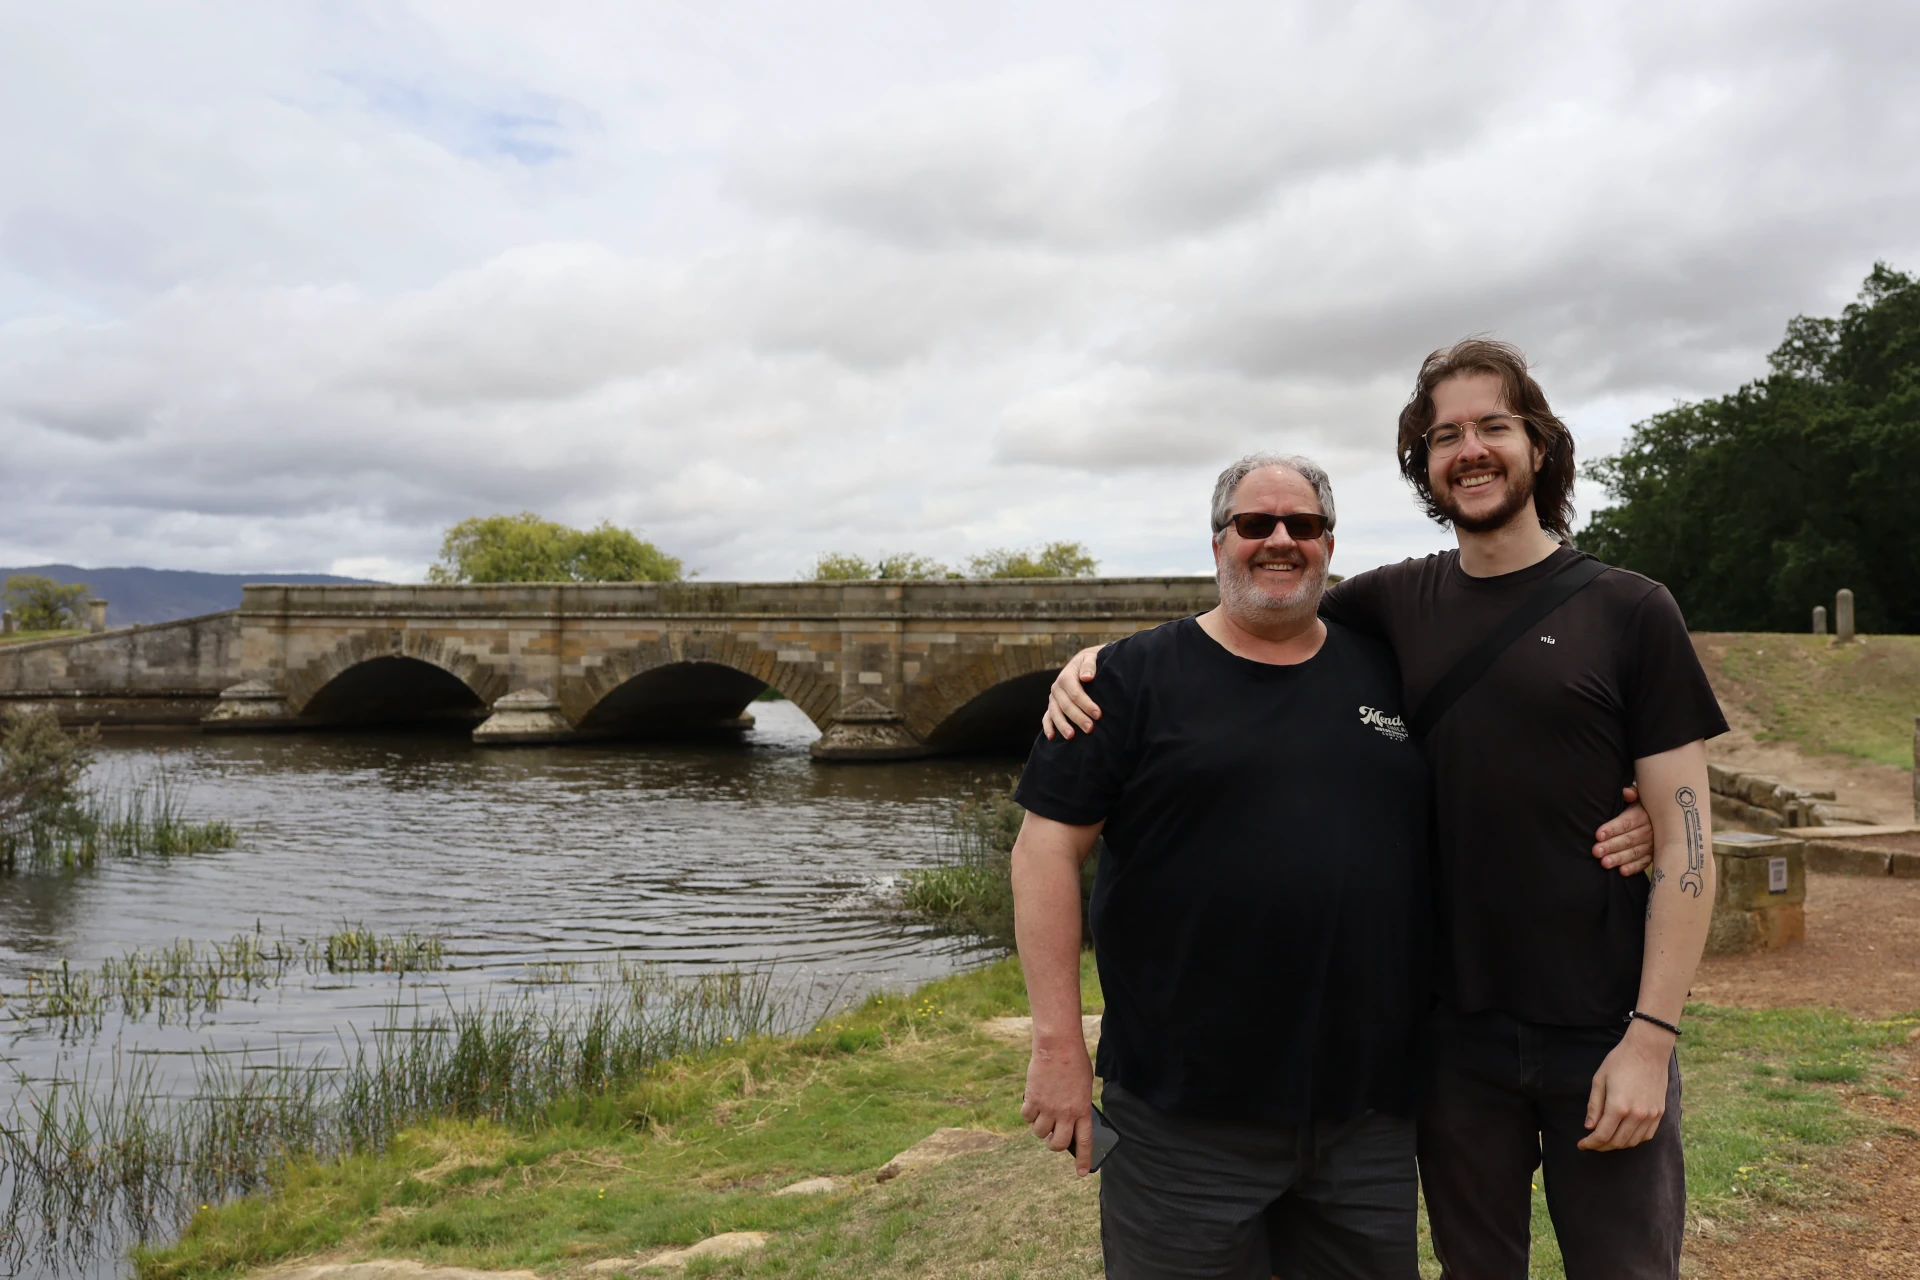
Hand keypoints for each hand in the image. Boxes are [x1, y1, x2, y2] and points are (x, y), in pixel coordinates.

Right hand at [1021, 1037, 1094, 1173]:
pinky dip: (1028, 1113)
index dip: (1084, 1160)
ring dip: (1040, 1128)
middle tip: (1053, 1139)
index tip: (1082, 1173)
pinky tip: (1032, 1103)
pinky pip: (1026, 1117)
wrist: (1058, 1046)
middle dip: (1054, 1145)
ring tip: (1042, 1115)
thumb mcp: (1084, 1087)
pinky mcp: (1032, 1099)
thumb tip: (1069, 1121)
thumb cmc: (1074, 1062)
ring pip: (1039, 1132)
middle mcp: (1065, 1113)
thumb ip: (1079, 1105)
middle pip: (1058, 1144)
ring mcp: (1047, 1107)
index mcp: (1082, 1110)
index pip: (1085, 1142)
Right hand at [1040, 646, 1105, 739]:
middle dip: (1078, 718)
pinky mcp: (1052, 706)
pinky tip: (1051, 738)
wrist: (1081, 664)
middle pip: (1066, 706)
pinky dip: (1047, 727)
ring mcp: (1053, 698)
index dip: (1086, 704)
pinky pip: (1047, 717)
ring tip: (1072, 736)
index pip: (1075, 693)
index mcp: (1066, 677)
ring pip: (1055, 713)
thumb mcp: (1091, 658)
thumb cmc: (1089, 663)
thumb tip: (1087, 677)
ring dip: (1062, 725)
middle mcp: (1056, 688)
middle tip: (1090, 728)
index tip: (1098, 714)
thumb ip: (1089, 666)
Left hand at [1578, 1021, 1672, 1150]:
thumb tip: (1589, 1127)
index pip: (1602, 1135)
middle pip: (1617, 1142)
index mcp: (1618, 1107)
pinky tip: (1624, 1135)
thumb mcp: (1599, 1080)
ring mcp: (1650, 1115)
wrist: (1648, 1050)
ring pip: (1632, 1142)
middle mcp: (1636, 1115)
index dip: (1590, 1143)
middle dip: (1601, 1146)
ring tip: (1606, 1140)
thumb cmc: (1619, 1061)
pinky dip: (1634, 1140)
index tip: (1581, 1145)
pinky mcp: (1660, 1113)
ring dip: (1617, 1145)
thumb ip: (1594, 1106)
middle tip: (1592, 1143)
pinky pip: (1647, 1135)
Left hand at [1593, 785, 1654, 876]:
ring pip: (1635, 853)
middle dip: (1611, 846)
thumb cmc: (1644, 805)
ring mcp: (1653, 844)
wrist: (1666, 816)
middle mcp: (1649, 830)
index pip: (1626, 823)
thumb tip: (1626, 792)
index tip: (1598, 835)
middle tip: (1596, 851)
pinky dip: (1634, 868)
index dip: (1612, 829)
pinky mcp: (1654, 855)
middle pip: (1628, 839)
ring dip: (1619, 858)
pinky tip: (1622, 871)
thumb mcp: (1641, 796)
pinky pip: (1644, 863)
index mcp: (1643, 815)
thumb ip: (1633, 793)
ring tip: (1604, 863)